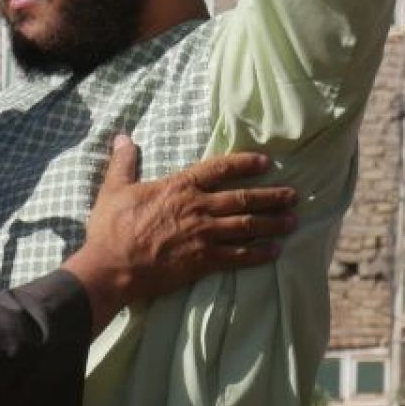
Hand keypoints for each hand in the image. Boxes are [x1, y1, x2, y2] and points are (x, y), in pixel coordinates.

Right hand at [63, 135, 297, 331]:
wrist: (111, 267)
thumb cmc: (111, 229)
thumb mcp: (114, 189)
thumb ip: (124, 162)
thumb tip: (123, 138)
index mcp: (180, 187)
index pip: (220, 169)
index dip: (245, 163)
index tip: (266, 162)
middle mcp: (198, 208)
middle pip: (244, 198)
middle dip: (272, 196)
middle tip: (294, 195)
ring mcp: (204, 235)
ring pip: (247, 226)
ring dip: (272, 223)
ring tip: (293, 221)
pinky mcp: (203, 261)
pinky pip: (239, 256)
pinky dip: (259, 253)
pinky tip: (275, 252)